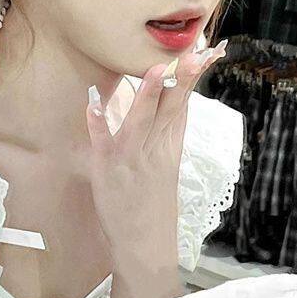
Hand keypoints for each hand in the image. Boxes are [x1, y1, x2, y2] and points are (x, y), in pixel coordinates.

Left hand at [85, 43, 225, 270]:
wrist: (145, 247)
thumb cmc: (154, 205)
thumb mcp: (168, 165)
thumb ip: (168, 132)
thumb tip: (171, 101)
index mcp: (170, 147)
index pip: (184, 104)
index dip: (192, 78)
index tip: (203, 51)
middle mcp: (154, 149)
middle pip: (170, 108)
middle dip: (182, 79)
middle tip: (193, 53)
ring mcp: (131, 159)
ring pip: (140, 121)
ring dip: (146, 96)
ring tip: (153, 70)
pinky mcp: (107, 170)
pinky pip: (102, 142)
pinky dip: (97, 124)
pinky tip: (93, 104)